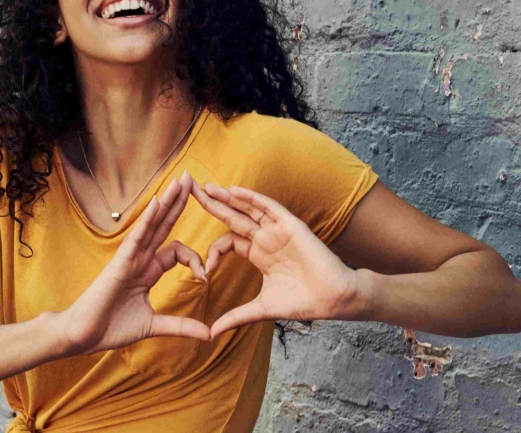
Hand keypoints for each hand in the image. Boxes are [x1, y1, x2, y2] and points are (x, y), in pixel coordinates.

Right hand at [51, 171, 209, 357]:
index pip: (178, 251)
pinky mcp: (120, 262)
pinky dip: (148, 219)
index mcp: (148, 271)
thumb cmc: (111, 328)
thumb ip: (180, 326)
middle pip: (164, 224)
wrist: (83, 336)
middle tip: (194, 179)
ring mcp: (130, 258)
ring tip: (183, 180)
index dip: (196, 259)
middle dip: (179, 202)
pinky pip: (137, 236)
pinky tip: (158, 201)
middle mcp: (140, 259)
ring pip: (153, 224)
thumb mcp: (154, 326)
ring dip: (168, 201)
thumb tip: (208, 334)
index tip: (205, 277)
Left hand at [191, 181, 363, 338]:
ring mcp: (277, 230)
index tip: (204, 271)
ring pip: (247, 208)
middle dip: (210, 204)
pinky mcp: (290, 225)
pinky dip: (251, 198)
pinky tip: (232, 191)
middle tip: (188, 190)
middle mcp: (265, 238)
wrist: (333, 299)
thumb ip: (236, 317)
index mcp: (258, 254)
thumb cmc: (303, 302)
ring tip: (205, 187)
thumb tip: (211, 333)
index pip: (228, 242)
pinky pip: (268, 207)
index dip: (212, 252)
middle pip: (232, 217)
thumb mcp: (261, 309)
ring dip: (226, 197)